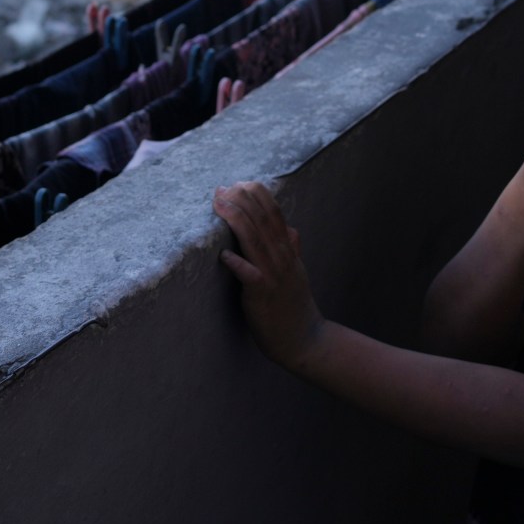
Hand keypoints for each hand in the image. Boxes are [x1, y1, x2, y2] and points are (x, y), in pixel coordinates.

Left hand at [214, 183, 325, 369]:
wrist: (305, 340)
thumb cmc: (295, 307)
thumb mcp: (298, 273)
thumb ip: (294, 250)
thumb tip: (292, 229)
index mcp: (288, 251)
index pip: (275, 214)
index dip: (258, 196)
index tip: (239, 183)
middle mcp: (282, 259)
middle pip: (263, 221)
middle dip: (242, 201)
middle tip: (222, 188)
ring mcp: (274, 276)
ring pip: (255, 242)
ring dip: (237, 221)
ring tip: (219, 205)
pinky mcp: (263, 296)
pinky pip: (251, 276)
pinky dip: (238, 264)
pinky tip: (223, 254)